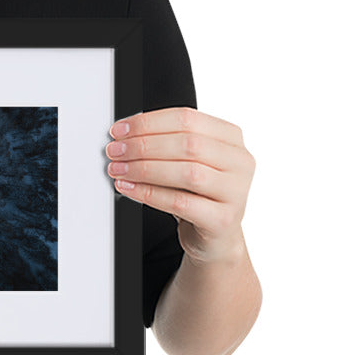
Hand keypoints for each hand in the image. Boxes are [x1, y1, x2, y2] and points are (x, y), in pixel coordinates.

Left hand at [105, 106, 254, 264]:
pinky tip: (129, 188)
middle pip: (187, 144)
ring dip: (145, 169)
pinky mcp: (223, 219)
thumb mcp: (185, 162)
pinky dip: (149, 193)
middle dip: (143, 145)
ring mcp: (235, 192)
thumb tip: (125, 133)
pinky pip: (181, 203)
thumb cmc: (198, 194)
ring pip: (187, 172)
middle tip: (115, 151)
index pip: (187, 119)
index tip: (120, 130)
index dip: (148, 123)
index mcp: (231, 138)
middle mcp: (239, 162)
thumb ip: (164, 143)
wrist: (215, 235)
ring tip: (119, 170)